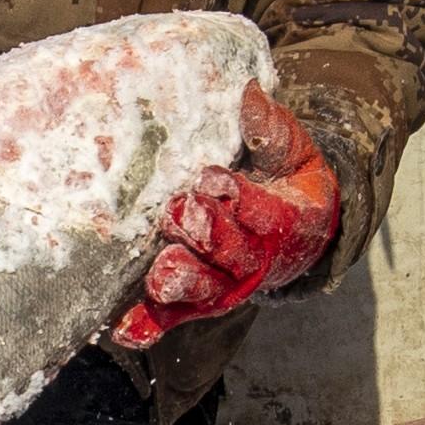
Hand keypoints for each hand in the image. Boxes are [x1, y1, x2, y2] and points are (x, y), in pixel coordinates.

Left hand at [112, 93, 335, 347]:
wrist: (299, 232)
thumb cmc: (288, 181)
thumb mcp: (293, 152)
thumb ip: (272, 130)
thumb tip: (250, 94)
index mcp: (286, 223)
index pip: (267, 214)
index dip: (242, 199)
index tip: (211, 178)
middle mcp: (257, 260)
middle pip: (234, 256)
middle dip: (208, 236)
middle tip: (180, 211)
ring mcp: (227, 284)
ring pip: (207, 290)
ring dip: (182, 283)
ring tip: (159, 274)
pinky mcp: (200, 299)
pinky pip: (176, 315)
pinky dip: (152, 324)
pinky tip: (124, 329)